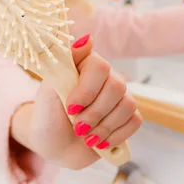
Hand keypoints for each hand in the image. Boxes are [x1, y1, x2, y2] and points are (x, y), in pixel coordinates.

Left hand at [27, 34, 141, 169]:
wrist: (52, 144)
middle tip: (77, 127)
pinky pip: (135, 121)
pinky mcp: (126, 117)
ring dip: (104, 127)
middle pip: (116, 87)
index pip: (99, 66)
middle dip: (95, 112)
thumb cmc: (47, 115)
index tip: (71, 107)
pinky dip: (116, 136)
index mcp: (85, 64)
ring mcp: (117, 97)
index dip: (87, 90)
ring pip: (128, 105)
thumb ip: (66, 64)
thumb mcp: (48, 89)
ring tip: (85, 137)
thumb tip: (87, 39)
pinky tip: (98, 142)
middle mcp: (105, 77)